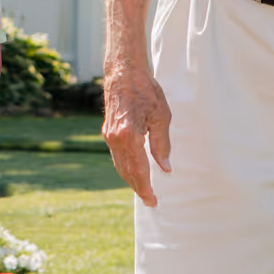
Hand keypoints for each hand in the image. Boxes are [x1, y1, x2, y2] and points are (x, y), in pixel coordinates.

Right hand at [101, 65, 171, 205]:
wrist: (123, 72)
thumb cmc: (145, 90)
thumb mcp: (161, 116)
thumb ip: (161, 144)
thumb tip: (165, 168)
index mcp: (129, 135)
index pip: (138, 170)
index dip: (145, 188)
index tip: (153, 201)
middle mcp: (115, 138)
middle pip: (126, 171)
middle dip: (138, 188)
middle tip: (150, 201)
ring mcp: (109, 135)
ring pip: (119, 165)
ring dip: (131, 179)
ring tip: (144, 189)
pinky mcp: (108, 131)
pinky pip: (116, 155)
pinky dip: (125, 167)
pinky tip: (134, 170)